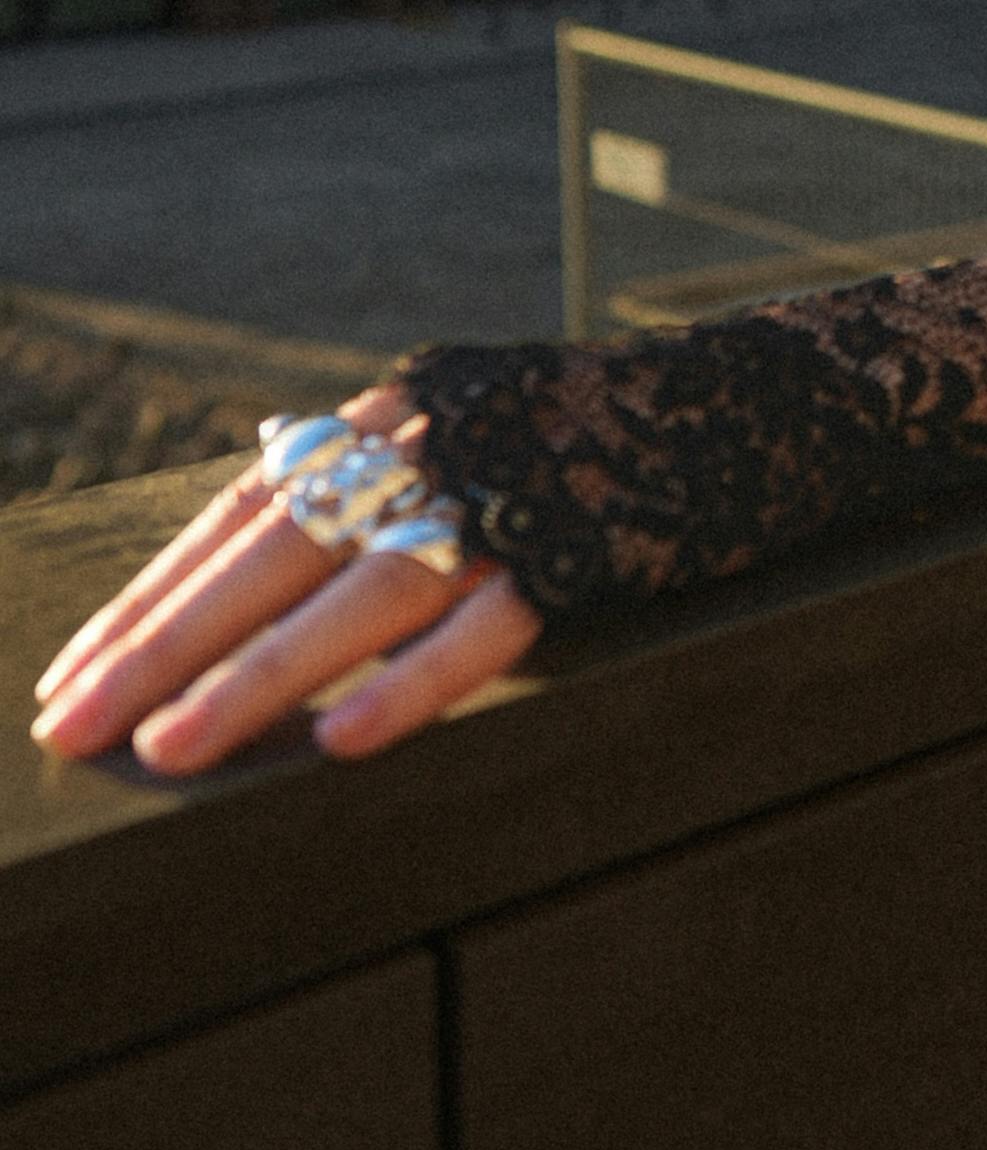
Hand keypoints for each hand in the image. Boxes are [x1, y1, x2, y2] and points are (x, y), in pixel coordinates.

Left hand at [30, 385, 541, 772]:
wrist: (752, 398)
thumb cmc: (586, 432)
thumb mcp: (462, 420)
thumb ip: (369, 460)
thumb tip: (262, 495)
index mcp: (388, 417)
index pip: (241, 514)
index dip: (152, 596)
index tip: (71, 676)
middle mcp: (430, 447)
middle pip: (275, 555)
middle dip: (163, 646)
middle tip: (73, 728)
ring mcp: (507, 499)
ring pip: (360, 596)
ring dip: (257, 678)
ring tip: (171, 751)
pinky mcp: (582, 551)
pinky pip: (484, 629)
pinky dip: (411, 683)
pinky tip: (340, 741)